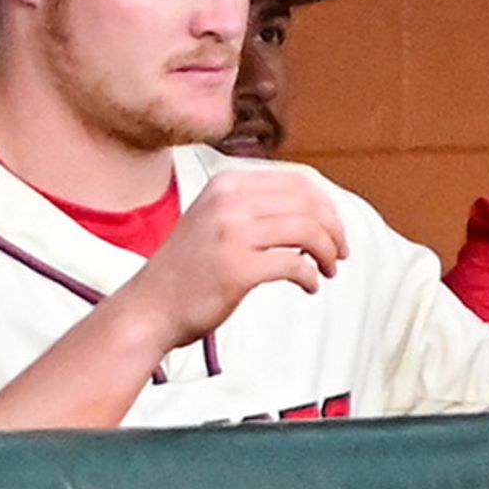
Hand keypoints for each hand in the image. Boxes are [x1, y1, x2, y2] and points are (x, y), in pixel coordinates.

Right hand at [124, 162, 351, 350]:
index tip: (334, 227)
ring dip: (329, 252)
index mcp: (227, 184)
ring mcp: (232, 233)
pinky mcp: (238, 268)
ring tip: (328, 270)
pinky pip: (296, 265)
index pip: (300, 180)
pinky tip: (308, 286)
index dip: (327, 205)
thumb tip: (316, 207)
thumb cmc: (188, 270)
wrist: (149, 308)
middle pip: (310, 203)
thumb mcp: (216, 218)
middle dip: (335, 229)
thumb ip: (256, 206)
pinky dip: (311, 277)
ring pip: (309, 231)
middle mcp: (229, 201)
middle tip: (340, 252)